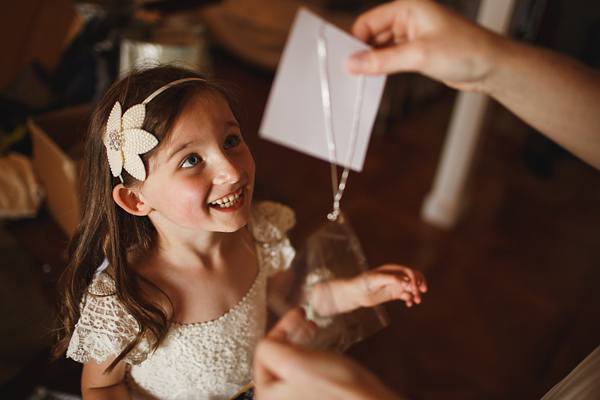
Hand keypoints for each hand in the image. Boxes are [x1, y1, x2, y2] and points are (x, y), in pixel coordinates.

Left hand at [254, 309, 402, 399]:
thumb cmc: (338, 390)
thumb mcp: (293, 361)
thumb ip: (269, 348)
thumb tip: (267, 343)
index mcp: (267, 397)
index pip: (262, 353)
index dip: (282, 328)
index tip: (298, 314)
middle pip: (275, 360)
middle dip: (291, 335)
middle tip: (305, 321)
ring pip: (290, 366)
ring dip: (300, 344)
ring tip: (315, 332)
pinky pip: (304, 377)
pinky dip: (310, 360)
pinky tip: (322, 354)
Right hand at [347, 0, 502, 91]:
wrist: (491, 67)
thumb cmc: (466, 50)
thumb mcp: (418, 56)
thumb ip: (382, 61)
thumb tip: (354, 63)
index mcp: (408, 7)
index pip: (368, 21)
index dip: (354, 40)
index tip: (345, 59)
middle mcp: (409, 18)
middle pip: (372, 35)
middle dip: (362, 53)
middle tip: (351, 72)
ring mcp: (412, 35)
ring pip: (381, 48)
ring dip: (373, 62)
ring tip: (364, 77)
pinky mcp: (416, 52)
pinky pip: (391, 58)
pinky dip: (383, 68)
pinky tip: (377, 78)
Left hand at [354, 264, 426, 307]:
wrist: (355, 293)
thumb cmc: (364, 282)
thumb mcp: (377, 279)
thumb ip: (392, 279)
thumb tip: (407, 282)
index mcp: (393, 269)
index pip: (409, 271)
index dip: (415, 278)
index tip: (415, 288)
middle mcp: (396, 276)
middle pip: (414, 278)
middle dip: (419, 285)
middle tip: (420, 293)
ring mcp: (395, 285)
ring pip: (411, 288)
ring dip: (416, 294)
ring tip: (417, 301)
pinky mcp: (393, 294)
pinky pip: (406, 296)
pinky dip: (410, 299)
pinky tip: (409, 304)